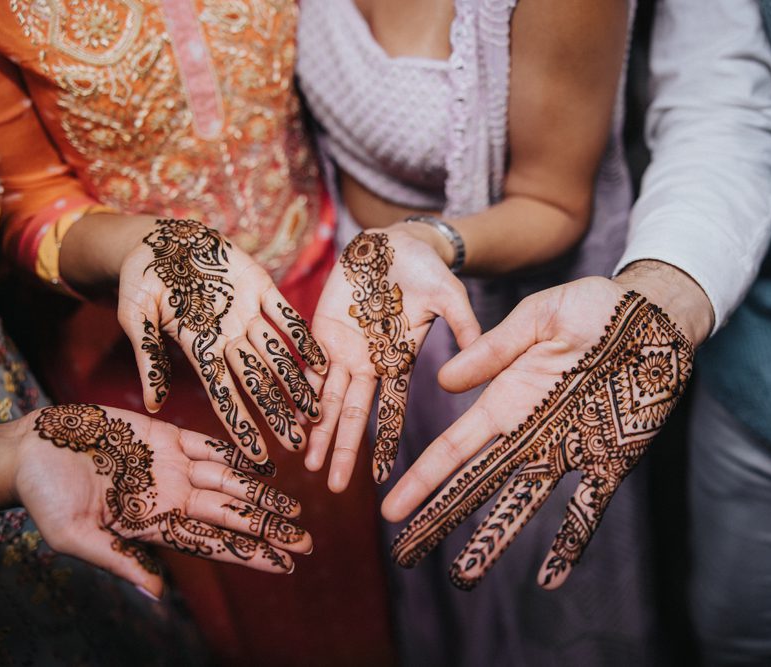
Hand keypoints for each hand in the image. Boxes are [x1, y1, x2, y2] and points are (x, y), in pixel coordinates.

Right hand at [14, 404, 311, 598]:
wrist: (29, 449)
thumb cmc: (43, 497)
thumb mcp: (74, 536)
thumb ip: (119, 560)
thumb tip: (160, 595)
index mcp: (153, 524)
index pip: (213, 544)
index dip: (249, 554)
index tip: (284, 567)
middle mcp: (170, 496)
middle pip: (231, 515)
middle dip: (268, 529)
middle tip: (307, 543)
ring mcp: (170, 465)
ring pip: (229, 481)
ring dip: (262, 495)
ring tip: (295, 509)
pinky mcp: (163, 435)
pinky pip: (209, 444)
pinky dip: (238, 453)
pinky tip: (265, 465)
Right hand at [117, 219, 326, 462]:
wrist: (160, 238)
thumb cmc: (139, 278)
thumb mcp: (134, 316)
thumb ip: (147, 356)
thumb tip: (152, 404)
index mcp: (198, 348)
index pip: (223, 395)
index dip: (242, 425)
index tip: (258, 456)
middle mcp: (227, 337)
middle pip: (256, 383)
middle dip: (277, 414)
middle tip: (299, 445)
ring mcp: (245, 314)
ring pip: (277, 356)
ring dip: (296, 384)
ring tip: (317, 412)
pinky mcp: (259, 286)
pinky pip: (287, 315)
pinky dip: (303, 338)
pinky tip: (323, 361)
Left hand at [305, 227, 480, 490]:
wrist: (393, 243)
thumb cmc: (425, 270)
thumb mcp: (450, 296)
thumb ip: (463, 324)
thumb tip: (482, 351)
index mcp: (399, 363)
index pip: (392, 412)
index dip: (385, 444)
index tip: (378, 479)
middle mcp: (370, 365)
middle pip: (353, 415)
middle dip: (342, 450)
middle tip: (332, 487)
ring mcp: (344, 350)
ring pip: (326, 398)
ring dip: (316, 431)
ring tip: (306, 464)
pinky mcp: (321, 331)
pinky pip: (306, 365)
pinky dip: (297, 391)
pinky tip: (288, 418)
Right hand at [383, 277, 694, 589]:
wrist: (656, 317)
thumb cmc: (595, 308)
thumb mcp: (539, 317)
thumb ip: (496, 349)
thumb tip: (444, 383)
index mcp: (507, 400)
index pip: (455, 448)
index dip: (423, 479)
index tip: (393, 508)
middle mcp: (529, 434)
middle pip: (477, 484)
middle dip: (441, 518)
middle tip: (407, 554)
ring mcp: (569, 451)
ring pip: (522, 503)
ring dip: (494, 538)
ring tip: (465, 575)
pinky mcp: (611, 460)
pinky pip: (588, 507)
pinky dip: (571, 541)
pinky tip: (552, 575)